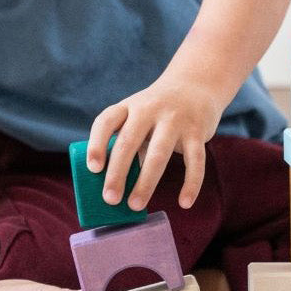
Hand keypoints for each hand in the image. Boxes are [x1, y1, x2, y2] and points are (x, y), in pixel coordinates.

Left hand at [87, 77, 222, 211]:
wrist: (195, 85)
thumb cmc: (157, 111)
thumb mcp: (137, 116)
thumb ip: (127, 142)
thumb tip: (116, 185)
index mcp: (128, 106)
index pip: (105, 122)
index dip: (96, 145)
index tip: (93, 169)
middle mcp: (149, 109)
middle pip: (128, 142)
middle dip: (117, 173)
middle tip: (109, 199)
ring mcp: (174, 119)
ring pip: (158, 154)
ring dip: (145, 183)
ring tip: (135, 205)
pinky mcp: (197, 131)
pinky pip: (195, 161)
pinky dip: (191, 184)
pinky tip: (184, 203)